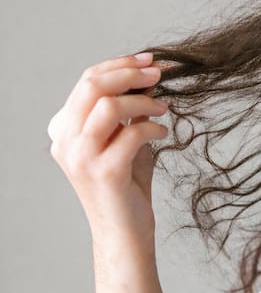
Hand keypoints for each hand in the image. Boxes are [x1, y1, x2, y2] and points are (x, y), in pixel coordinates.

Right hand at [48, 52, 169, 243]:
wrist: (125, 232)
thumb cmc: (126, 185)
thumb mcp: (126, 140)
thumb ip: (130, 111)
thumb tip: (147, 78)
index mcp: (64, 130)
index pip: (87, 81)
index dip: (120, 65)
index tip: (150, 60)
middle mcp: (65, 142)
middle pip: (92, 86)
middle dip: (130, 72)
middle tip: (160, 73)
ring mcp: (81, 158)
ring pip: (108, 105)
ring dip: (144, 100)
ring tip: (164, 108)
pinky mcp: (104, 172)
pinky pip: (132, 133)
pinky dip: (153, 127)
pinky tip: (163, 134)